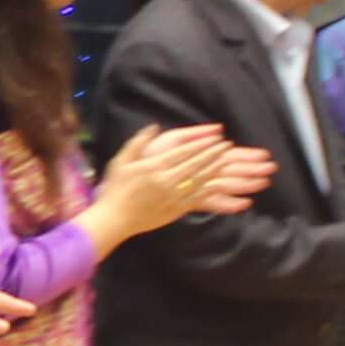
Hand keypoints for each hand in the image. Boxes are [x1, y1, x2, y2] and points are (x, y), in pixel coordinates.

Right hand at [89, 119, 273, 248]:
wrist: (114, 217)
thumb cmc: (115, 188)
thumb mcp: (122, 160)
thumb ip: (138, 142)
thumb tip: (154, 127)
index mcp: (154, 167)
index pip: (183, 152)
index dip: (201, 145)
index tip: (214, 138)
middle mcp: (167, 181)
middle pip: (195, 165)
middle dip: (213, 155)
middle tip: (228, 147)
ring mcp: (173, 196)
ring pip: (200, 181)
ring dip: (216, 171)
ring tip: (230, 163)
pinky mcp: (177, 209)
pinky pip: (200, 202)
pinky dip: (217, 197)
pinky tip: (225, 191)